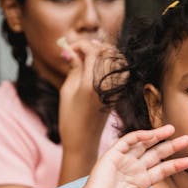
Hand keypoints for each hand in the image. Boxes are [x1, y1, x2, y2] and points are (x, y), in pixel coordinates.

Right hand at [57, 38, 121, 180]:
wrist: (83, 142)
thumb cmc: (70, 119)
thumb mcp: (66, 92)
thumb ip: (73, 69)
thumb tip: (70, 51)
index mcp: (90, 84)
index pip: (92, 51)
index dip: (81, 45)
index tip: (70, 49)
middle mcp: (105, 85)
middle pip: (106, 52)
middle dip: (93, 46)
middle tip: (79, 50)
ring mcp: (114, 89)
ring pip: (116, 59)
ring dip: (103, 53)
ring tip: (89, 56)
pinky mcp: (117, 93)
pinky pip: (120, 71)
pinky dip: (112, 64)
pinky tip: (100, 66)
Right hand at [79, 125, 187, 187]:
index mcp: (141, 181)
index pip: (162, 169)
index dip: (175, 165)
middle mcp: (134, 169)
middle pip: (156, 154)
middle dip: (171, 146)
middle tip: (187, 139)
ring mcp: (124, 161)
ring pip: (144, 145)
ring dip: (157, 136)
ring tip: (172, 129)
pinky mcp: (113, 154)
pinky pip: (127, 141)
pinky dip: (139, 136)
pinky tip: (151, 134)